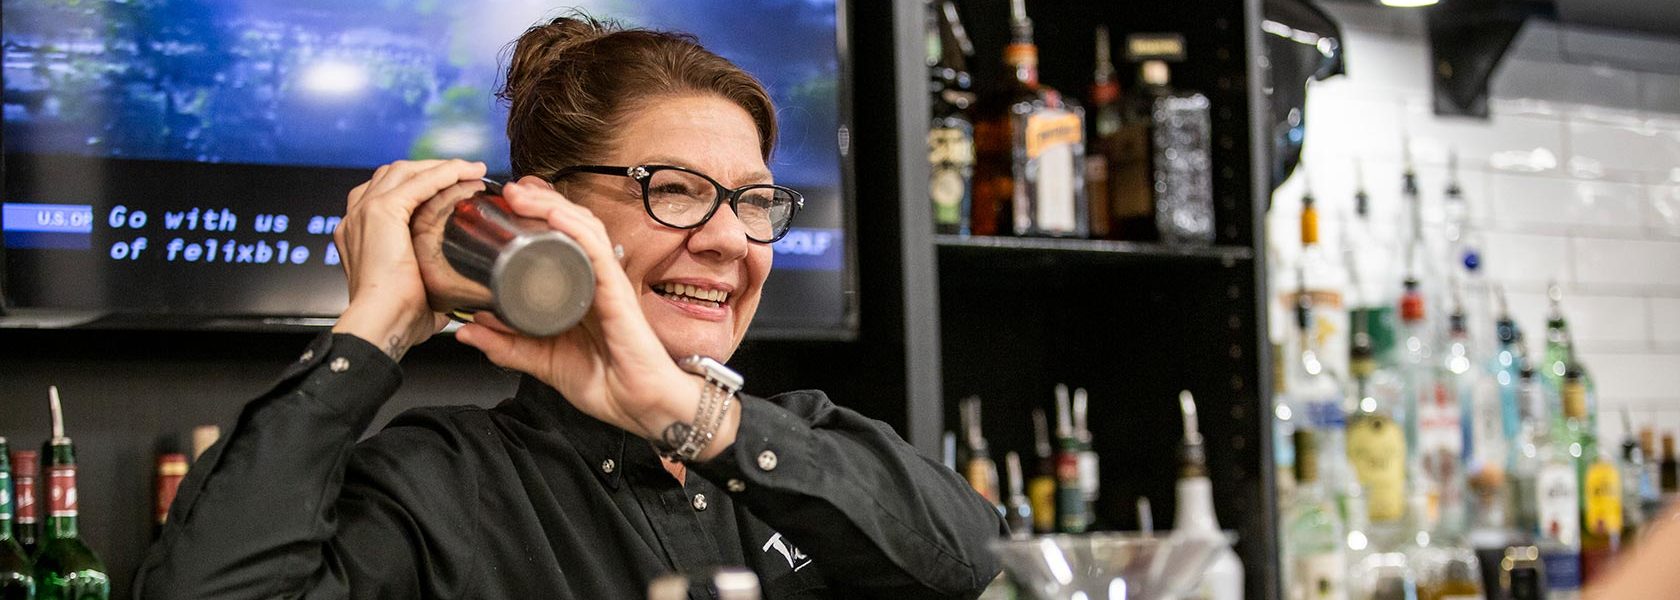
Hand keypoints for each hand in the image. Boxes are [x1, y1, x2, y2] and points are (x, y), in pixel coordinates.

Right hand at [332, 159, 487, 359]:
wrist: (381, 323)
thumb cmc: (397, 318)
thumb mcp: (415, 292)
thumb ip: (429, 284)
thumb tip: (454, 298)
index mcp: (358, 235)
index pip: (385, 193)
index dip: (417, 184)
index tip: (448, 188)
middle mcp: (356, 218)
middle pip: (393, 174)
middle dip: (430, 169)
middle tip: (464, 173)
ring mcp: (365, 211)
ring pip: (405, 171)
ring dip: (440, 167)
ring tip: (470, 169)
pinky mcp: (382, 211)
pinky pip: (419, 181)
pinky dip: (445, 173)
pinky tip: (467, 172)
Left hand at [454, 178, 733, 454]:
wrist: (641, 408)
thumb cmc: (607, 383)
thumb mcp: (543, 362)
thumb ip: (507, 347)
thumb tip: (466, 332)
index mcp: (579, 290)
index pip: (561, 239)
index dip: (538, 214)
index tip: (506, 203)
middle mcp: (596, 279)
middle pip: (572, 225)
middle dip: (541, 200)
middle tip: (510, 189)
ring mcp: (609, 283)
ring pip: (584, 229)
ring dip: (552, 205)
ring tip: (523, 193)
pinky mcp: (619, 294)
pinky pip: (599, 253)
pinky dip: (576, 231)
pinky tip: (556, 216)